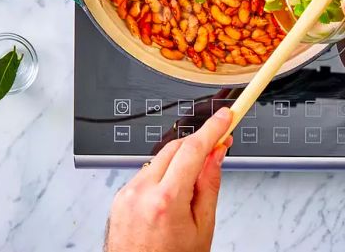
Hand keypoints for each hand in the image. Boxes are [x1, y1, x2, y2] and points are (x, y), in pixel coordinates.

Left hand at [105, 108, 232, 251]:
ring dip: (179, 162)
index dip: (212, 129)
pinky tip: (171, 196)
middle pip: (175, 148)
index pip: (193, 149)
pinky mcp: (119, 198)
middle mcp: (141, 192)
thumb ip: (209, 185)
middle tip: (219, 146)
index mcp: (166, 201)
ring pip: (160, 159)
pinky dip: (162, 175)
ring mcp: (126, 194)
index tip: (225, 116)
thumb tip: (216, 154)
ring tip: (190, 190)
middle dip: (197, 144)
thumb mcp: (203, 228)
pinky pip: (146, 174)